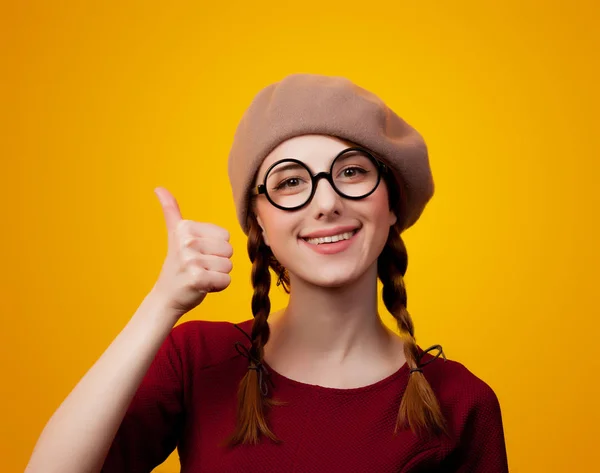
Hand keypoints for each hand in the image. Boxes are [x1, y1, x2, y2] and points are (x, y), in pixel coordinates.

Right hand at [150, 187, 232, 316]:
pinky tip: (202, 286)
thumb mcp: (174, 235)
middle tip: (199, 268)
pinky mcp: (197, 279)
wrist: (166, 296)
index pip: (225, 236)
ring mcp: (191, 260)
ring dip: (218, 275)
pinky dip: (217, 287)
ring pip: (228, 266)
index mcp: (185, 227)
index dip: (216, 249)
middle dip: (218, 262)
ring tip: (200, 276)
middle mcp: (187, 242)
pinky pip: (225, 281)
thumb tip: (159, 188)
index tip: (198, 254)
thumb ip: (170, 210)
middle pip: (229, 251)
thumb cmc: (177, 266)